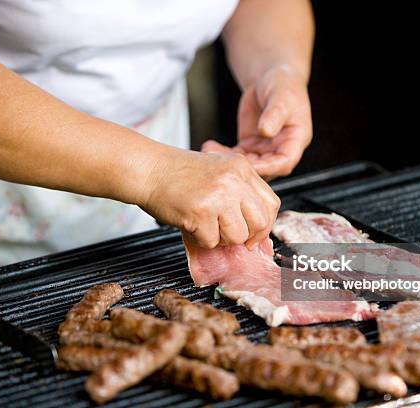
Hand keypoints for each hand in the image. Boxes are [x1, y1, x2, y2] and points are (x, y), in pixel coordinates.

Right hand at [141, 149, 280, 248]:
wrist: (148, 169)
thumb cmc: (178, 174)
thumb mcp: (218, 172)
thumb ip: (239, 194)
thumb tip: (256, 232)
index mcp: (242, 168)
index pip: (271, 203)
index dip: (264, 224)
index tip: (253, 232)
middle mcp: (234, 180)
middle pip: (260, 222)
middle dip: (247, 236)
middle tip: (230, 235)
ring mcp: (218, 195)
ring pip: (238, 236)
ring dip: (221, 238)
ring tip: (206, 224)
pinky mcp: (201, 212)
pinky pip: (211, 241)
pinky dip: (200, 239)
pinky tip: (191, 222)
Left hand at [202, 65, 311, 179]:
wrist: (271, 79)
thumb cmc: (283, 86)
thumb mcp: (281, 97)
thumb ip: (274, 114)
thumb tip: (266, 131)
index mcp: (295, 140)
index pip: (284, 162)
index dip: (269, 168)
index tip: (252, 168)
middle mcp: (280, 149)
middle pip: (264, 168)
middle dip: (244, 168)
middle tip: (223, 161)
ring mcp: (264, 149)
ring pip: (248, 164)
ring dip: (230, 162)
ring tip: (211, 152)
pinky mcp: (249, 145)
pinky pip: (236, 155)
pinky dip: (223, 154)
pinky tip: (210, 147)